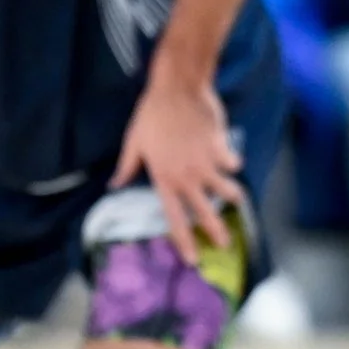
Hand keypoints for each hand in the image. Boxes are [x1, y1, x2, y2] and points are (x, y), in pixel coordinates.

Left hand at [111, 67, 246, 257]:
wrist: (178, 89)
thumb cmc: (152, 114)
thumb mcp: (133, 141)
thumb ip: (126, 167)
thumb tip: (113, 185)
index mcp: (164, 179)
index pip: (174, 219)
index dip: (184, 242)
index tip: (193, 259)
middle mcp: (187, 177)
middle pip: (205, 213)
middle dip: (217, 232)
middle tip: (225, 246)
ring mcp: (206, 164)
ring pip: (226, 190)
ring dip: (232, 196)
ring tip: (236, 199)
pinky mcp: (221, 148)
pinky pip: (232, 163)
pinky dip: (233, 164)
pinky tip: (232, 161)